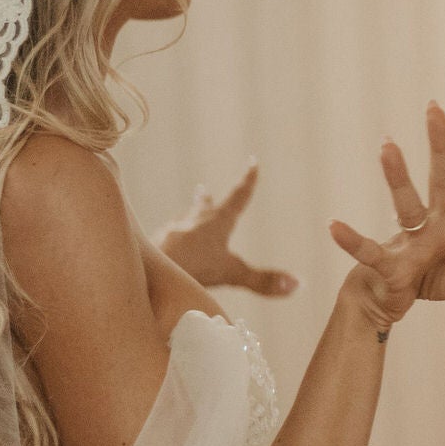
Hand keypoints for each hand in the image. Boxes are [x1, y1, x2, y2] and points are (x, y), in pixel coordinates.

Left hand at [158, 161, 298, 296]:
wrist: (146, 269)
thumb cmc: (191, 267)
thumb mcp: (232, 275)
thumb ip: (263, 281)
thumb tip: (297, 284)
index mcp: (216, 223)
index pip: (238, 197)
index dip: (248, 180)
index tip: (253, 162)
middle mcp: (193, 222)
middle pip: (203, 207)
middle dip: (208, 201)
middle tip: (204, 189)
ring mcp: (171, 233)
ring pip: (182, 222)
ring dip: (187, 219)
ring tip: (185, 218)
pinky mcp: (153, 246)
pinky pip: (164, 240)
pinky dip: (169, 241)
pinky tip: (162, 248)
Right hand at [328, 105, 444, 332]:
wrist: (391, 297)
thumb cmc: (433, 278)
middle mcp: (435, 221)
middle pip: (441, 177)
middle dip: (440, 143)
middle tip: (434, 106)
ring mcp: (409, 238)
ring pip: (405, 202)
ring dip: (396, 176)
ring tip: (387, 145)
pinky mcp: (388, 263)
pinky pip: (369, 249)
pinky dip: (352, 239)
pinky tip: (333, 225)